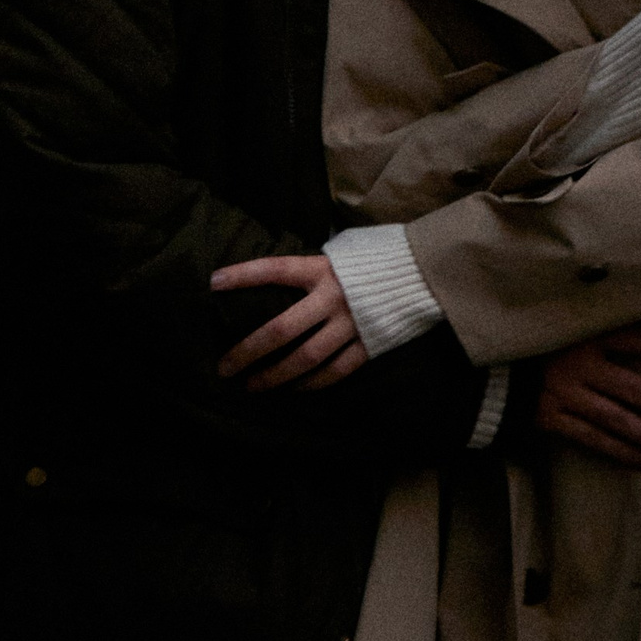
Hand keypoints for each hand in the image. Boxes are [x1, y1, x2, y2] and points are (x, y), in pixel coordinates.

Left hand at [211, 253, 369, 391]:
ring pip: (305, 359)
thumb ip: (315, 266)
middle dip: (247, 351)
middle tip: (224, 368)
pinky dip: (312, 383)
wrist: (427, 270)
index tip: (213, 284)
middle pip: (280, 330)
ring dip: (275, 376)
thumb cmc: (379, 258)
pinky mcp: (369, 345)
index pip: (275, 269)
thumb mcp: (343, 251)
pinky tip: (294, 390)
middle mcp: (334, 298)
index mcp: (324, 269)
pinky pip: (335, 371)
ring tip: (252, 387)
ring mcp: (352, 325)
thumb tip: (282, 278)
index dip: (243, 276)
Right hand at [536, 326, 640, 466]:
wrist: (479, 363)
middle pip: (638, 391)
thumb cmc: (534, 340)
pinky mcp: (549, 418)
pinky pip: (592, 439)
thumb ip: (600, 324)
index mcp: (589, 333)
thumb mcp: (567, 322)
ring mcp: (565, 393)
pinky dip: (621, 452)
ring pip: (620, 421)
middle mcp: (581, 364)